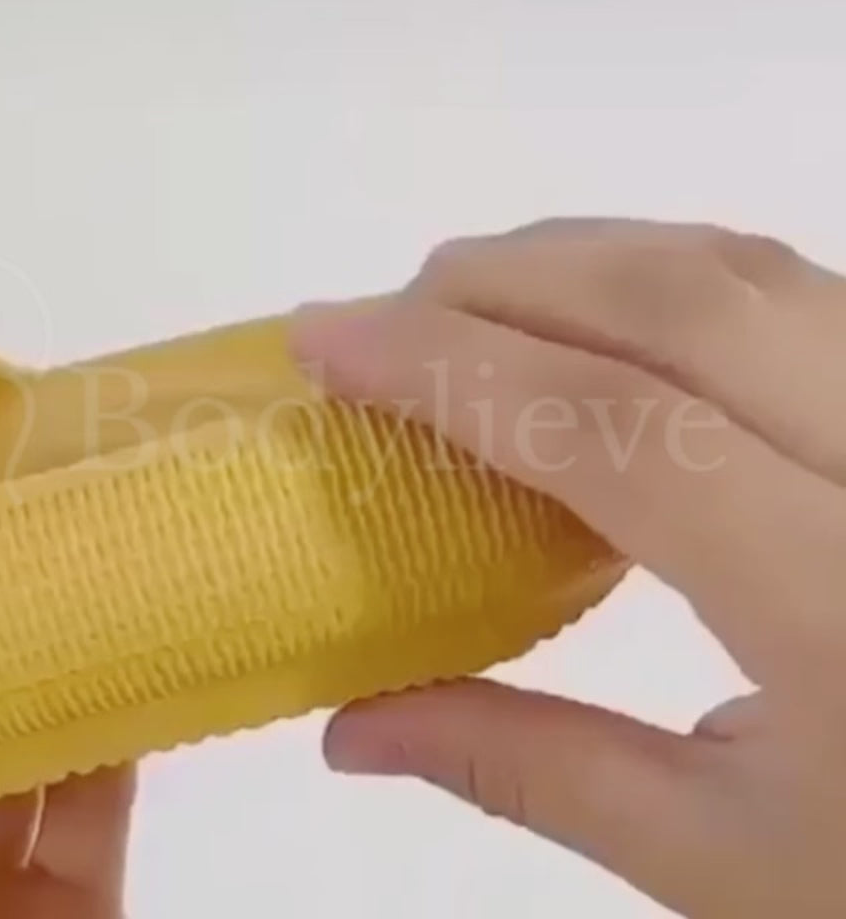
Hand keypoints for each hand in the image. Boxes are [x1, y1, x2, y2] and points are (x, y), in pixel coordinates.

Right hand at [290, 218, 845, 917]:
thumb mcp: (726, 861)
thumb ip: (527, 768)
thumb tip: (350, 731)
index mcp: (844, 611)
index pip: (615, 431)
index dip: (449, 366)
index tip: (325, 340)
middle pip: (679, 303)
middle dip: (500, 283)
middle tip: (386, 315)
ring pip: (744, 270)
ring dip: (582, 259)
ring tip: (469, 301)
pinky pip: (791, 288)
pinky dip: (666, 276)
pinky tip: (599, 314)